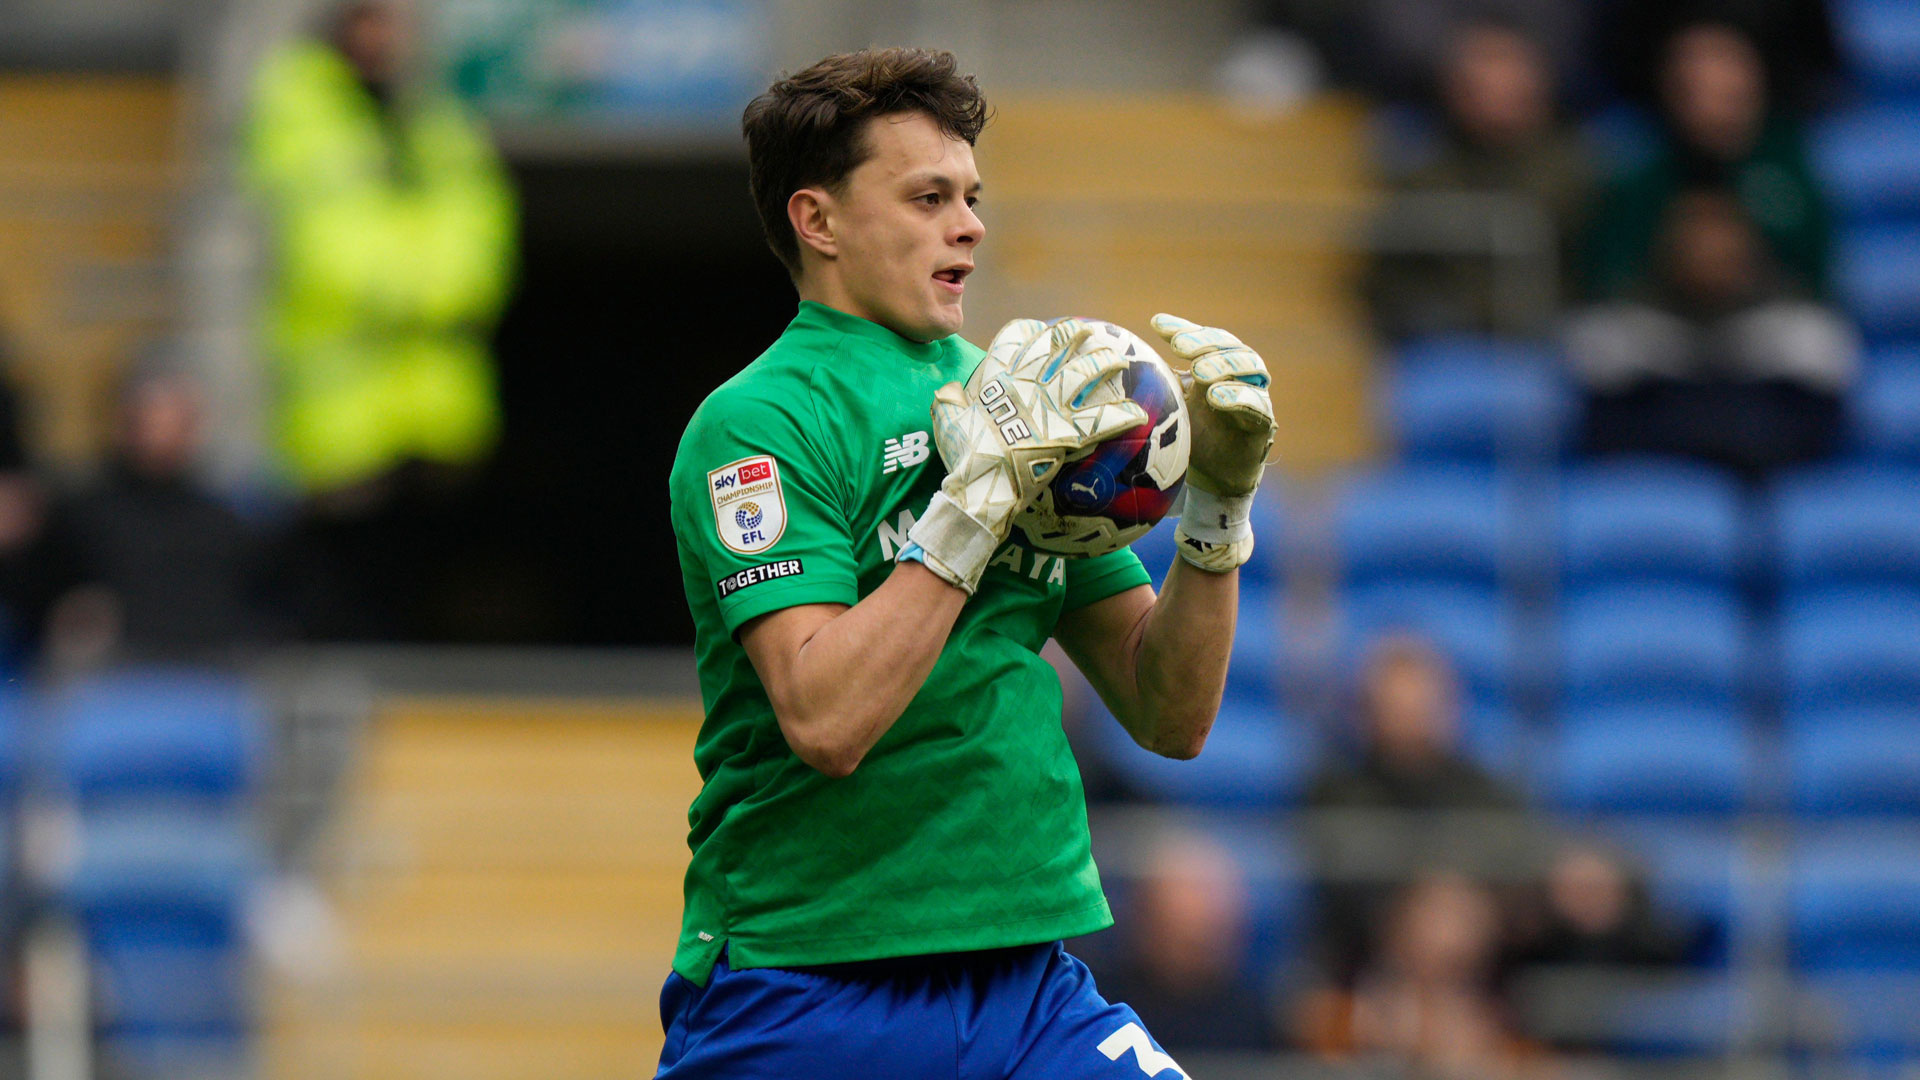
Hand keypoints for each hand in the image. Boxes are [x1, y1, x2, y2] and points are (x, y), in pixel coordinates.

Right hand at [906, 318, 1146, 591]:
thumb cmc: (962, 454)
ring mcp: (1051, 407)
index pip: (1014, 340)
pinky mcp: (1070, 433)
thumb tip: (948, 392)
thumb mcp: (946, 419)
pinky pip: (1102, 420)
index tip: (1039, 328)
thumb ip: (949, 400)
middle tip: (1091, 331)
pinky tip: (1139, 412)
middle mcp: (1028, 385)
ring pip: (1085, 374)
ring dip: (1106, 363)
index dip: (1029, 331)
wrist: (981, 484)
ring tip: (1121, 357)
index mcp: (998, 378)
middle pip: (1058, 348)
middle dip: (1076, 336)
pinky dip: (1122, 415)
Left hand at [1149, 313, 1274, 496]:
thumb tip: (1126, 355)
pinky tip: (1215, 396)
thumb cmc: (1192, 432)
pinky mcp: (1263, 424)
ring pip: (1252, 369)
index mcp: (1220, 366)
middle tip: (1178, 346)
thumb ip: (1160, 377)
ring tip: (1198, 371)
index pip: (1208, 338)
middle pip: (1233, 347)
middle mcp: (1242, 376)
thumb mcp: (1172, 401)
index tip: (1156, 324)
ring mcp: (1256, 397)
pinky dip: (1239, 397)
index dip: (1185, 329)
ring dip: (1224, 365)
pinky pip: (1258, 405)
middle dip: (1205, 343)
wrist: (1211, 476)